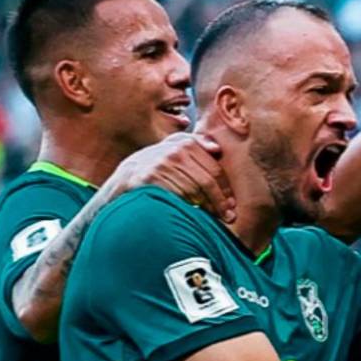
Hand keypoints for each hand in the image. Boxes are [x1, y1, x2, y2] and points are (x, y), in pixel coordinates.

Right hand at [112, 133, 235, 223]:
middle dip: (221, 201)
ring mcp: (162, 164)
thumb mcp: (175, 149)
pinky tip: (195, 214)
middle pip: (207, 181)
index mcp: (185, 142)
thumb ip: (196, 144)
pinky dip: (190, 207)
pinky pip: (178, 196)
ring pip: (195, 191)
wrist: (128, 177)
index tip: (232, 204)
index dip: (226, 189)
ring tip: (216, 218)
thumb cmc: (160, 166)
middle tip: (229, 216)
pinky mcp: (151, 178)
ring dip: (208, 207)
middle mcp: (174, 151)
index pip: (214, 169)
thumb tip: (217, 149)